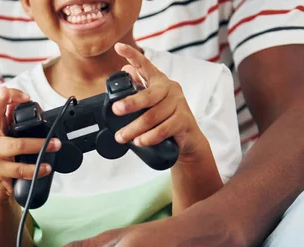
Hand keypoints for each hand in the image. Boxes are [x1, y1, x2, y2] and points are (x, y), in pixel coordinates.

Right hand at [0, 87, 60, 202]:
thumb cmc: (2, 160)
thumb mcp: (6, 138)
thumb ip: (13, 122)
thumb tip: (30, 105)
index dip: (10, 94)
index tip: (27, 97)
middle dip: (7, 102)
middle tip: (28, 99)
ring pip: (17, 145)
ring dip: (39, 144)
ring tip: (56, 145)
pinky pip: (19, 169)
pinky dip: (35, 169)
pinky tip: (46, 168)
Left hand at [112, 43, 206, 159]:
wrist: (188, 140)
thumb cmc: (166, 119)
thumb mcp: (152, 102)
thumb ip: (140, 88)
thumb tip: (125, 70)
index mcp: (159, 82)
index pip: (145, 65)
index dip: (132, 55)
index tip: (118, 47)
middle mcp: (170, 89)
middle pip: (148, 96)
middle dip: (130, 104)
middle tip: (115, 110)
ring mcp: (179, 104)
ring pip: (153, 116)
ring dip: (135, 129)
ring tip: (122, 137)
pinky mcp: (184, 120)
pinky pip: (164, 129)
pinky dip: (150, 137)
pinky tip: (140, 141)